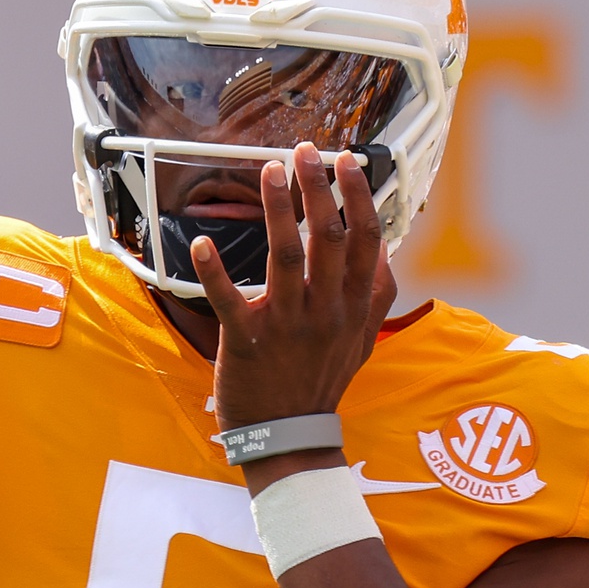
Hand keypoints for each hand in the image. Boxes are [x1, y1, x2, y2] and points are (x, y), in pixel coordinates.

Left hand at [190, 142, 396, 432]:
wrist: (290, 436)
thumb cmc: (321, 380)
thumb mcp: (363, 339)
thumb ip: (377, 295)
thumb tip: (384, 246)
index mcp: (354, 307)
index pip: (366, 241)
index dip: (358, 196)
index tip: (348, 161)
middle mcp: (326, 311)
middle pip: (328, 238)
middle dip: (319, 188)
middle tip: (307, 151)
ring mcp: (287, 325)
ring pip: (285, 257)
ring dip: (278, 209)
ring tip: (271, 171)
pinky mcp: (248, 340)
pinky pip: (229, 299)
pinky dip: (215, 270)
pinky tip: (204, 242)